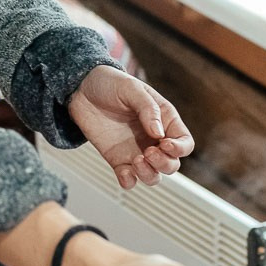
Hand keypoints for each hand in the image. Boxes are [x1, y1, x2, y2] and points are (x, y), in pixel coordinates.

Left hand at [67, 67, 193, 190]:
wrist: (82, 89)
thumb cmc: (110, 83)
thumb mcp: (131, 89)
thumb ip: (148, 109)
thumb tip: (158, 133)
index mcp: (165, 120)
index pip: (184, 142)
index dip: (179, 148)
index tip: (164, 143)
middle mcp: (153, 139)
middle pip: (172, 164)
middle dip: (164, 164)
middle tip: (148, 152)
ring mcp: (136, 151)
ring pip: (153, 176)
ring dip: (149, 175)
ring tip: (137, 160)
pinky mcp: (118, 160)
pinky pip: (129, 179)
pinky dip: (129, 181)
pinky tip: (124, 172)